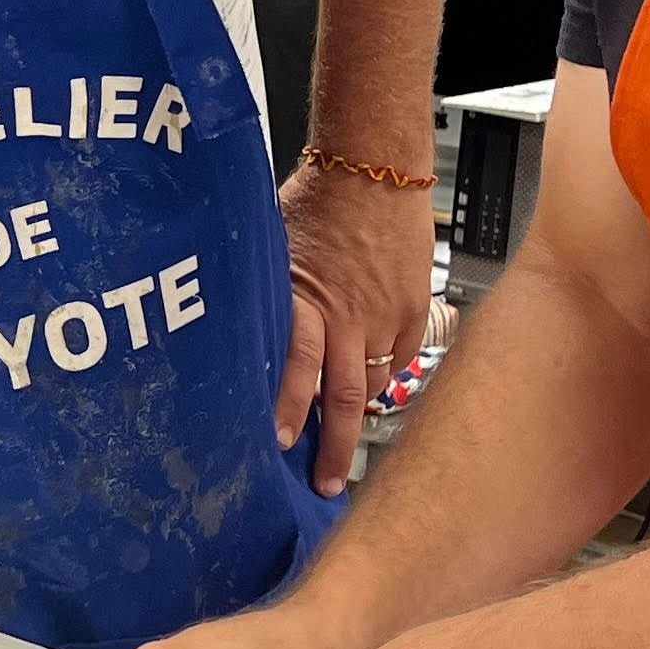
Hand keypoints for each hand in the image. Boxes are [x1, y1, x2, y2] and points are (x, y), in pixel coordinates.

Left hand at [275, 164, 440, 496]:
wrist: (377, 164)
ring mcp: (385, 317)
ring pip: (373, 384)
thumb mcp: (272, 247)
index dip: (285, 409)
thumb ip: (264, 295)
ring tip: (345, 440)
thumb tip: (235, 326)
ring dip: (357, 413)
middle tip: (326, 484)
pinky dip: (385, 371)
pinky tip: (371, 374)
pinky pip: (400, 357)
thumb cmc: (318, 197)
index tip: (276, 444)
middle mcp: (348, 317)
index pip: (294, 368)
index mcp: (305, 300)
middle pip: (341, 400)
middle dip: (333, 450)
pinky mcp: (414, 308)